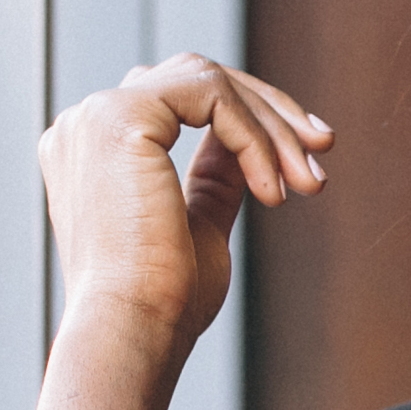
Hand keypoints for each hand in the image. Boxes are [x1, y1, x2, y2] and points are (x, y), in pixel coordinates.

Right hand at [35, 54, 329, 379]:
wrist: (135, 332)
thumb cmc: (164, 301)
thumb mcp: (200, 220)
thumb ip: (216, 174)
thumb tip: (248, 142)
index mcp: (97, 148)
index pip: (180, 98)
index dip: (251, 117)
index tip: (305, 159)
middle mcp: (87, 123)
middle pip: (196, 77)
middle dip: (270, 111)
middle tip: (323, 151)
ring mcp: (96, 115)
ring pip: (208, 79)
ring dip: (271, 126)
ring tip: (307, 182)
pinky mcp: (120, 118)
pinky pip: (210, 96)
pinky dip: (253, 136)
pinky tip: (272, 190)